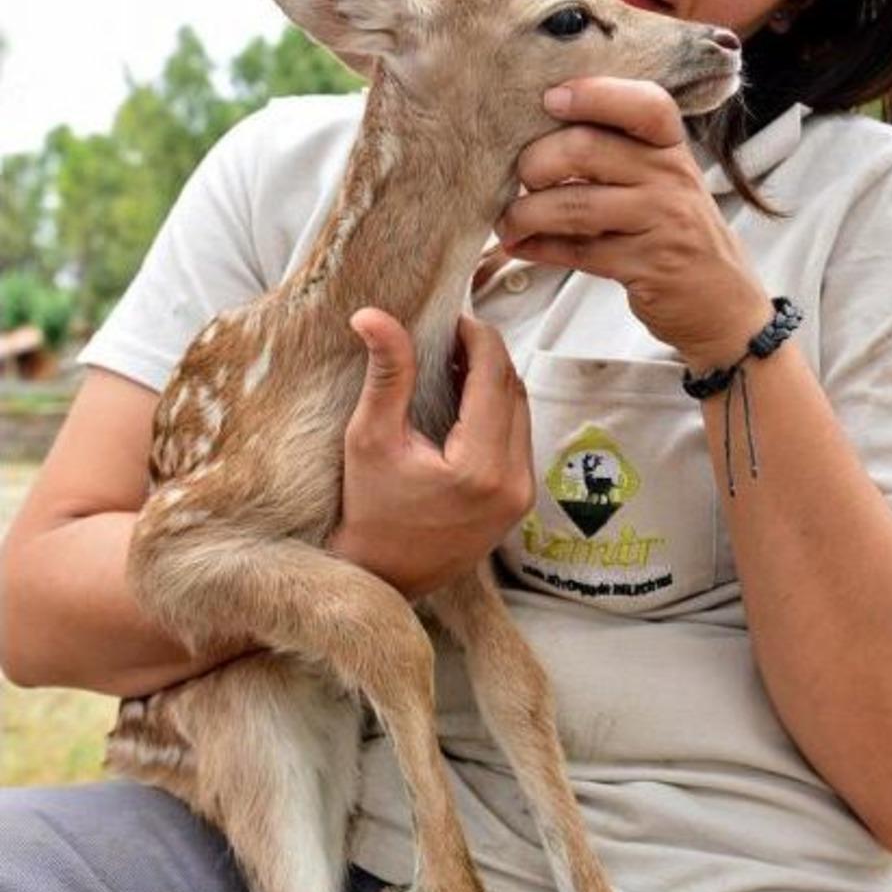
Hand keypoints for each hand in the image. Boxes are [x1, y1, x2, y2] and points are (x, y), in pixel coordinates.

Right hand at [326, 309, 534, 597]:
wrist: (381, 577)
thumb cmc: (368, 511)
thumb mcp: (370, 438)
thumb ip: (386, 373)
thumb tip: (374, 315)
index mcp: (480, 466)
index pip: (494, 375)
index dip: (477, 336)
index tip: (450, 318)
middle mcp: (514, 482)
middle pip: (513, 389)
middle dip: (485, 355)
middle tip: (447, 336)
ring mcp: (522, 495)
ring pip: (521, 410)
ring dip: (493, 381)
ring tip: (452, 364)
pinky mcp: (520, 502)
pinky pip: (518, 437)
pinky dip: (496, 411)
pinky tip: (463, 402)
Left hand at [495, 78, 771, 367]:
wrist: (722, 303)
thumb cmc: (678, 233)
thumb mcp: (664, 182)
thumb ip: (618, 155)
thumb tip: (537, 137)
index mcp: (672, 148)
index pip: (643, 103)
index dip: (593, 94)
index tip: (550, 99)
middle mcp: (671, 178)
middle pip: (587, 149)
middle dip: (536, 162)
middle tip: (519, 178)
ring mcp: (661, 223)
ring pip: (574, 205)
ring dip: (526, 213)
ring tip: (508, 222)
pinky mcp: (646, 266)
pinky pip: (578, 251)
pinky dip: (539, 248)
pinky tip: (521, 247)